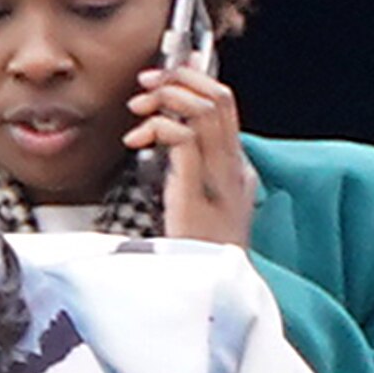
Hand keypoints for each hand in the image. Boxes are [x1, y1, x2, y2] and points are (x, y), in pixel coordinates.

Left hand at [132, 58, 256, 250]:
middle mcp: (234, 167)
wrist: (210, 294)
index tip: (162, 78)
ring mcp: (219, 178)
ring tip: (138, 110)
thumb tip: (171, 138)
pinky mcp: (196, 190)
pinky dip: (157, 126)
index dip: (194, 79)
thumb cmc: (199, 255)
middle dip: (178, 78)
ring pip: (204, 109)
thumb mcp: (203, 207)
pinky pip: (183, 137)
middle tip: (145, 85)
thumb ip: (196, 172)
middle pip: (220, 97)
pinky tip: (136, 140)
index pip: (226, 105)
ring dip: (165, 97)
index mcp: (237, 169)